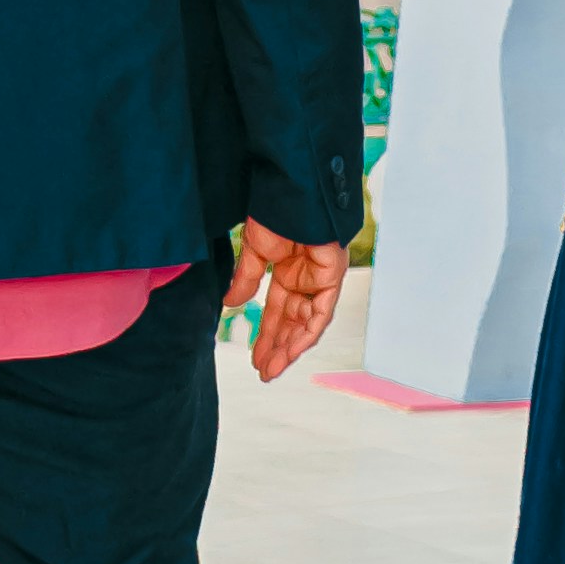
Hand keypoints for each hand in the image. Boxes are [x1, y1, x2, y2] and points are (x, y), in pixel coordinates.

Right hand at [231, 225, 347, 383]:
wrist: (292, 192)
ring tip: (272, 368)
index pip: (278, 312)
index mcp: (289, 272)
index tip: (254, 357)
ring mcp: (322, 279)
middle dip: (278, 348)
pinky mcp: (333, 276)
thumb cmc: (274, 213)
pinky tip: (291, 350)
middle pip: (293, 322)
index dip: (266, 335)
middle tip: (263, 371)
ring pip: (307, 323)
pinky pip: (321, 313)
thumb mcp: (254, 251)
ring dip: (290, 347)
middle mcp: (307, 279)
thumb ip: (246, 279)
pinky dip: (307, 333)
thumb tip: (231, 302)